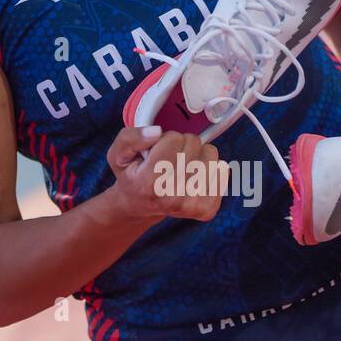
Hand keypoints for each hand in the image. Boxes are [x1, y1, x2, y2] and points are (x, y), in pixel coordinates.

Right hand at [106, 126, 227, 222]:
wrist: (140, 205)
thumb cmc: (131, 176)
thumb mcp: (117, 154)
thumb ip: (130, 138)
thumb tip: (156, 132)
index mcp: (150, 183)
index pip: (174, 139)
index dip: (165, 139)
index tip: (158, 150)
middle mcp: (173, 197)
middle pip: (194, 144)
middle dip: (182, 144)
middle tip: (169, 158)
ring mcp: (192, 205)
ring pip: (211, 155)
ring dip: (198, 155)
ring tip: (182, 165)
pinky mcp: (207, 209)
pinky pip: (222, 170)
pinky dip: (209, 168)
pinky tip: (193, 176)